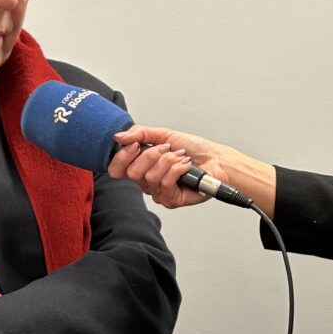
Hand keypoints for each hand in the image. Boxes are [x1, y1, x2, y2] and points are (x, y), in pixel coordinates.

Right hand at [108, 125, 273, 212]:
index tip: (135, 145)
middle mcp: (148, 182)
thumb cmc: (194, 149)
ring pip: (150, 177)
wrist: (216, 159)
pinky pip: (165, 183)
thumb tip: (119, 136)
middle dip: (152, 155)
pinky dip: (178, 169)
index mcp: (142, 166)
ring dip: (169, 161)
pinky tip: (186, 167)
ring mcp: (159, 192)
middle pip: (133, 172)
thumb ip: (140, 133)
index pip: (117, 169)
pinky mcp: (172, 200)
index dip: (122, 157)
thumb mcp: (164, 134)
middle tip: (167, 150)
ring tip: (181, 158)